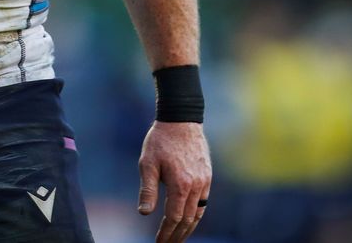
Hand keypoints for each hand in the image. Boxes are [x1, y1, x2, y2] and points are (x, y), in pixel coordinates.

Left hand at [137, 121, 211, 242]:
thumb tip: (144, 213)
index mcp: (180, 184)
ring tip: (178, 238)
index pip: (174, 217)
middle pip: (188, 219)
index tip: (159, 242)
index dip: (166, 233)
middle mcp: (196, 186)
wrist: (181, 120)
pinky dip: (197, 214)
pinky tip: (189, 219)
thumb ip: (147, 189)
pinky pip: (204, 202)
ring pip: (198, 213)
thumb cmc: (160, 140)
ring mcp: (204, 181)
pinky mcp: (207, 176)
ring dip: (188, 228)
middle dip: (177, 235)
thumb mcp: (147, 163)